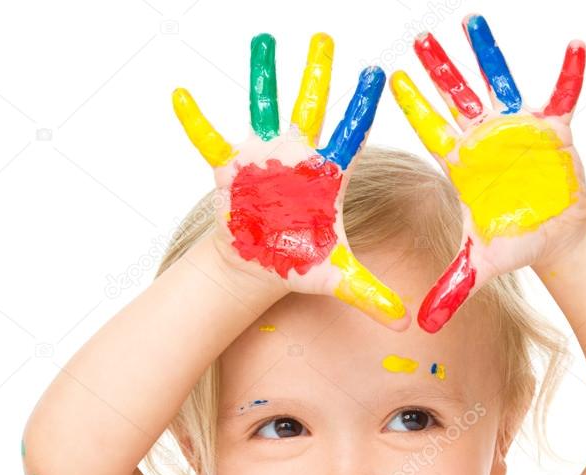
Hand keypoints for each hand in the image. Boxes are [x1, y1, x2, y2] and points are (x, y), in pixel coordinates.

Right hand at [172, 33, 409, 329]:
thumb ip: (372, 296)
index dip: (362, 107)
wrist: (258, 264)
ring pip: (263, 107)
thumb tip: (405, 327)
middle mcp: (296, 157)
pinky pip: (209, 141)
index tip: (377, 73)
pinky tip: (181, 95)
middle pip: (310, 108)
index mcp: (326, 175)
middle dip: (318, 74)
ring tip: (264, 39)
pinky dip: (195, 121)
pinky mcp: (231, 168)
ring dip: (263, 75)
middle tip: (327, 37)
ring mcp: (262, 157)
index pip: (350, 135)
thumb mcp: (336, 279)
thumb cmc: (299, 263)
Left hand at [391, 14, 585, 331]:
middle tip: (420, 36)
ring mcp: (518, 130)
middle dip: (441, 69)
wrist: (556, 236)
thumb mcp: (482, 266)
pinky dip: (571, 72)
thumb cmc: (517, 244)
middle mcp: (485, 140)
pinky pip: (563, 94)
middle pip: (457, 98)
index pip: (433, 131)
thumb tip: (422, 325)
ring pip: (500, 83)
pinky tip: (576, 44)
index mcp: (463, 166)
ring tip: (473, 21)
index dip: (415, 108)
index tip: (391, 79)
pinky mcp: (553, 129)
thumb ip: (451, 289)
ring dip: (488, 54)